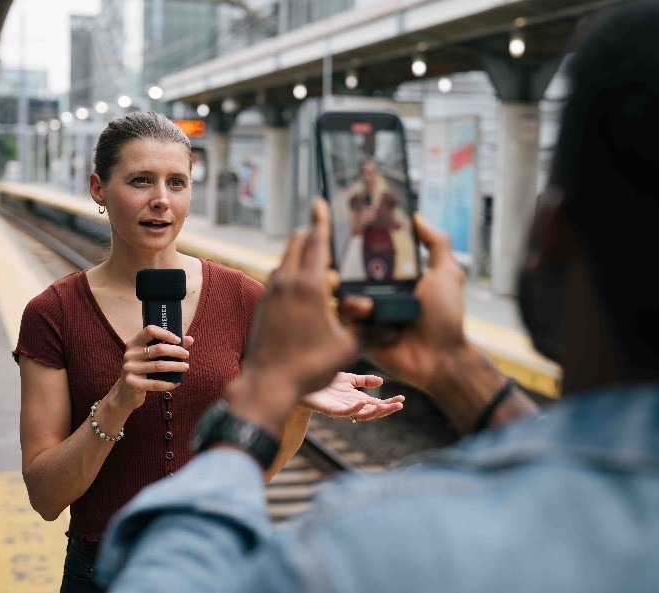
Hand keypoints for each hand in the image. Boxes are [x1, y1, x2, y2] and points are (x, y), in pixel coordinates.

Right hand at [112, 326, 193, 410]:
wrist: (125, 393)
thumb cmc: (143, 371)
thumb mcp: (152, 357)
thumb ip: (170, 346)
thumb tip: (190, 339)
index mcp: (134, 343)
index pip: (150, 330)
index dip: (166, 333)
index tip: (178, 340)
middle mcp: (130, 354)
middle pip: (158, 349)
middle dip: (176, 351)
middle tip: (187, 355)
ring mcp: (130, 368)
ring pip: (159, 366)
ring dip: (176, 366)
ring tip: (186, 367)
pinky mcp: (132, 383)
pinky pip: (155, 383)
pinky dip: (168, 383)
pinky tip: (177, 382)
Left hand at [227, 198, 357, 435]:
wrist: (267, 385)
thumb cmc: (308, 367)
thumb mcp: (347, 349)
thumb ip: (370, 332)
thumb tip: (394, 327)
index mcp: (309, 286)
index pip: (316, 241)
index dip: (321, 220)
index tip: (320, 202)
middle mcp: (286, 282)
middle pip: (297, 243)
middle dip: (312, 235)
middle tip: (328, 240)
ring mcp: (271, 292)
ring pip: (286, 261)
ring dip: (302, 258)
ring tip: (322, 272)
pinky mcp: (263, 304)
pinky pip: (279, 278)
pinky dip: (292, 275)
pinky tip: (305, 293)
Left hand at [299, 372, 404, 420]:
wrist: (301, 382)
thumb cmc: (324, 382)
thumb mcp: (347, 378)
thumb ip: (363, 380)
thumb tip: (382, 382)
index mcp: (356, 400)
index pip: (377, 404)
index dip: (389, 402)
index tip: (402, 399)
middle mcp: (350, 406)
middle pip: (372, 412)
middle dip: (386, 409)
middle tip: (399, 405)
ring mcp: (340, 409)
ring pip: (360, 415)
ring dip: (374, 412)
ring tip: (385, 406)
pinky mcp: (328, 410)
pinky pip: (343, 413)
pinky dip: (354, 409)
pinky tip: (362, 401)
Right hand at [339, 213, 467, 395]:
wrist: (440, 358)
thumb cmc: (445, 317)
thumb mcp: (447, 273)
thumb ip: (436, 243)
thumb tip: (416, 216)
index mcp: (394, 275)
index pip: (368, 253)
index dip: (356, 241)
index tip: (344, 225)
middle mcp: (377, 291)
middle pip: (347, 271)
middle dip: (339, 263)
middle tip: (337, 257)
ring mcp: (366, 312)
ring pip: (340, 292)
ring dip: (346, 289)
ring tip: (363, 295)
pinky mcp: (358, 333)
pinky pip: (342, 318)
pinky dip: (350, 311)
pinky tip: (364, 310)